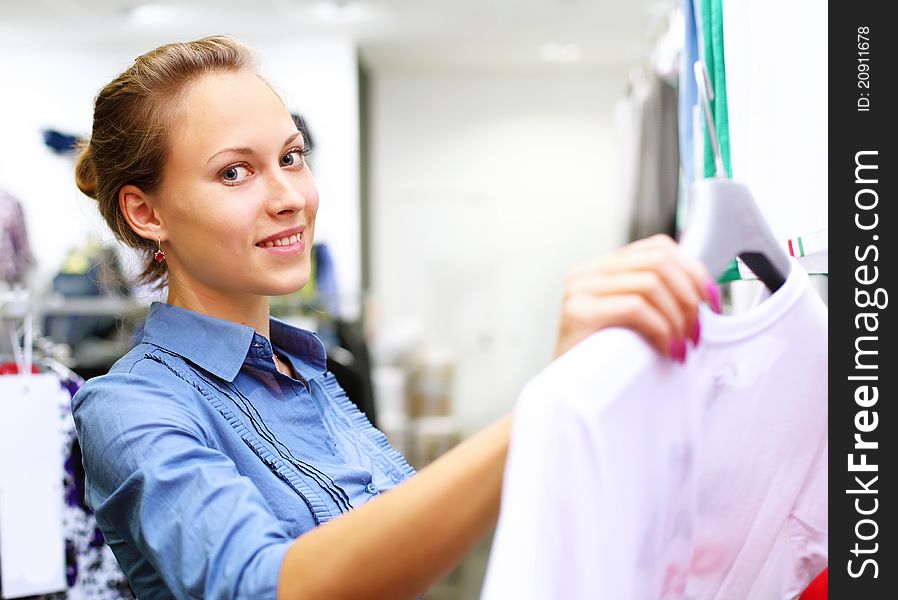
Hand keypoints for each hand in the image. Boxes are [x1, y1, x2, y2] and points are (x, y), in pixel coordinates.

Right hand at [555, 234, 719, 360]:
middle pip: (658, 261)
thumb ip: (654, 299)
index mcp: (603, 267)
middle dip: (688, 297)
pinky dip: (661, 329)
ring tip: (682, 346)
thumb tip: (703, 293)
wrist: (563, 392)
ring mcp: (580, 289)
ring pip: (650, 283)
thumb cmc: (602, 360)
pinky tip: (667, 350)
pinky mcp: (578, 312)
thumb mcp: (631, 321)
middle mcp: (588, 271)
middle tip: (696, 332)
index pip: (658, 247)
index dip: (693, 270)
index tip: (710, 303)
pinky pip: (635, 308)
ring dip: (677, 318)